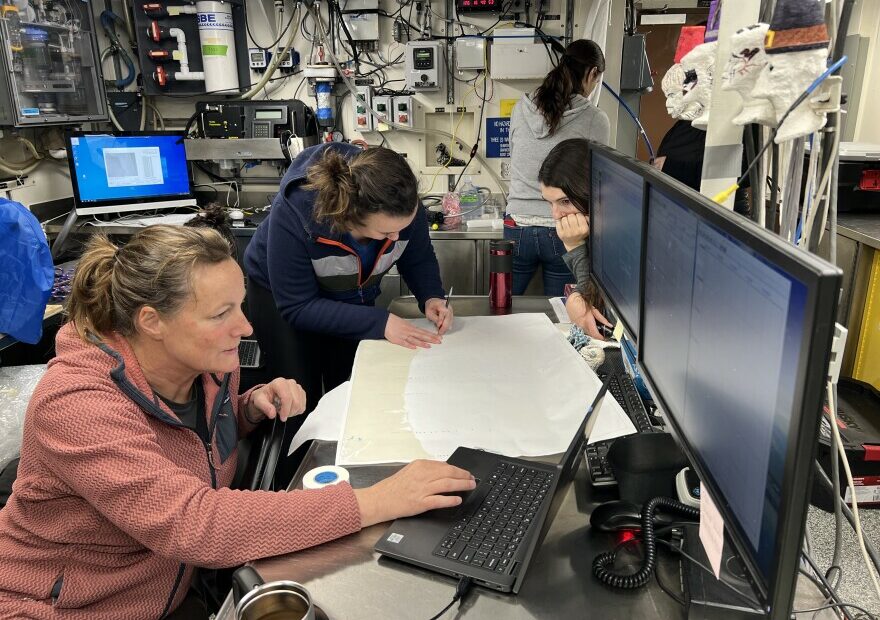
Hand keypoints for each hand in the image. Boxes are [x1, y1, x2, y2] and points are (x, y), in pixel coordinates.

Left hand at [248, 378, 306, 422]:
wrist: (267, 395)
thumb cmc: (263, 396)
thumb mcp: (259, 401)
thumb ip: (265, 407)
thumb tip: (272, 414)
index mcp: (279, 383)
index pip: (287, 397)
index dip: (286, 409)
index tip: (282, 417)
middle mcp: (290, 383)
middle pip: (296, 402)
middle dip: (289, 412)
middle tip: (282, 415)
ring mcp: (297, 387)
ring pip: (300, 404)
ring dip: (293, 412)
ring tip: (284, 411)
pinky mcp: (301, 393)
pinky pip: (303, 406)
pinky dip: (297, 411)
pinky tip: (289, 409)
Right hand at [353, 460, 475, 526]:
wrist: (379, 500)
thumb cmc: (393, 487)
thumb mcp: (409, 472)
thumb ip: (425, 471)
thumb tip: (444, 471)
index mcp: (420, 466)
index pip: (444, 465)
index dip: (458, 469)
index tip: (465, 473)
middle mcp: (422, 475)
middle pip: (449, 473)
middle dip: (463, 476)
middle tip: (472, 479)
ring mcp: (422, 489)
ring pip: (448, 484)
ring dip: (462, 485)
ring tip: (470, 486)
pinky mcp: (420, 503)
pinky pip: (439, 500)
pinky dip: (451, 500)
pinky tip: (458, 500)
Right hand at [384, 313, 441, 348]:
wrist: (384, 321)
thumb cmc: (393, 322)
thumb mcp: (405, 324)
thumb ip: (411, 330)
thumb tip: (417, 333)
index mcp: (411, 327)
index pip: (424, 332)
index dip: (431, 335)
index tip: (438, 337)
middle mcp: (408, 331)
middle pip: (422, 336)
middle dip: (431, 339)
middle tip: (439, 341)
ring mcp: (403, 335)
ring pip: (414, 340)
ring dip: (422, 343)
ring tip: (429, 346)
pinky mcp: (397, 339)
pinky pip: (404, 343)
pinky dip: (409, 345)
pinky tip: (415, 347)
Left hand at [425, 298, 453, 334]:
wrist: (433, 303)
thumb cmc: (431, 307)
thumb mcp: (429, 312)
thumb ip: (434, 318)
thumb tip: (439, 324)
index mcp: (442, 304)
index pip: (443, 312)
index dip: (441, 320)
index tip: (438, 326)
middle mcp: (448, 307)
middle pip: (449, 318)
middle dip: (444, 326)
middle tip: (440, 332)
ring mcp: (451, 311)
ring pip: (450, 321)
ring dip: (446, 327)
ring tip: (441, 332)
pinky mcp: (451, 315)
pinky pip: (450, 322)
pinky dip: (447, 326)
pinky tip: (443, 329)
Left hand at [555, 213, 589, 251]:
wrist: (574, 243)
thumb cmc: (580, 233)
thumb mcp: (587, 226)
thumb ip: (586, 218)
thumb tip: (580, 210)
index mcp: (584, 229)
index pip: (579, 215)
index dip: (578, 215)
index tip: (578, 218)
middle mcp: (575, 231)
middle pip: (571, 216)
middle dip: (571, 216)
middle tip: (572, 220)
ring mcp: (567, 232)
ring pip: (564, 218)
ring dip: (566, 219)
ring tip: (568, 223)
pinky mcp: (560, 233)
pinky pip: (558, 222)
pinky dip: (560, 222)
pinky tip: (563, 225)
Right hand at [566, 292, 611, 340]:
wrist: (571, 299)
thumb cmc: (581, 302)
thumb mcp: (594, 309)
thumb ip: (601, 318)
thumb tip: (608, 324)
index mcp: (587, 321)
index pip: (595, 334)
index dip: (600, 337)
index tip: (605, 338)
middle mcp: (582, 325)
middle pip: (591, 335)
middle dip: (597, 335)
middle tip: (602, 332)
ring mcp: (577, 325)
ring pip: (586, 332)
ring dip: (592, 332)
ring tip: (596, 327)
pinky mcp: (574, 324)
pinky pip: (582, 329)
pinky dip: (587, 328)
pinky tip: (588, 323)